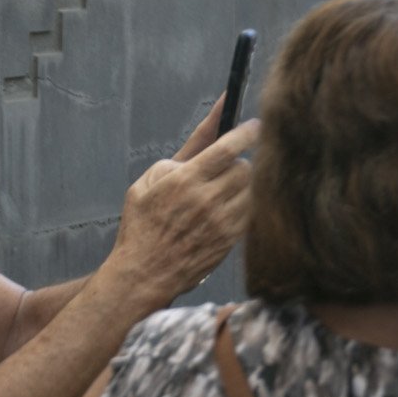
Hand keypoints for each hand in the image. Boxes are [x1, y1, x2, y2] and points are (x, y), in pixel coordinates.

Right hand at [105, 114, 258, 310]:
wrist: (146, 271)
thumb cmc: (142, 226)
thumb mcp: (145, 184)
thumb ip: (177, 159)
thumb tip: (207, 138)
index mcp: (184, 181)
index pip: (227, 149)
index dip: (246, 133)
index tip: (255, 125)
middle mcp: (207, 199)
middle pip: (246, 167)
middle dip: (239, 163)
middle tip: (225, 168)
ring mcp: (223, 220)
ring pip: (252, 188)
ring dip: (243, 184)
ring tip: (223, 190)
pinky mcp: (232, 237)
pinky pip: (251, 210)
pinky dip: (245, 204)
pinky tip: (228, 207)